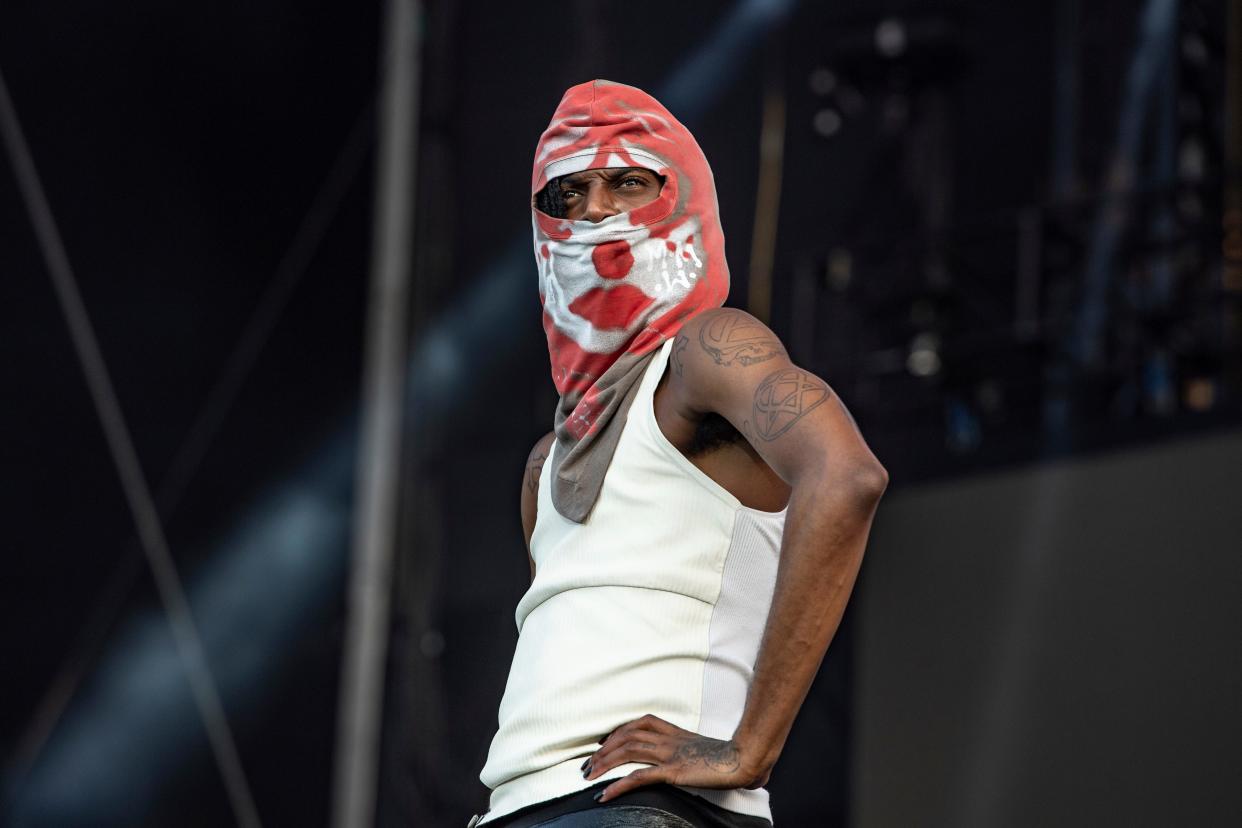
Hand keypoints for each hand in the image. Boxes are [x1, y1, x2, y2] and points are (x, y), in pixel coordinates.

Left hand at [581, 714, 769, 802]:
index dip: (618, 731)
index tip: (604, 741)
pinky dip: (618, 785)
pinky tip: (605, 793)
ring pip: (628, 752)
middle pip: (627, 736)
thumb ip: (689, 751)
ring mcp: (670, 754)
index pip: (639, 723)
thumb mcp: (702, 750)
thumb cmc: (729, 757)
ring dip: (604, 763)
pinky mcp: (673, 771)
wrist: (744, 758)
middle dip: (603, 749)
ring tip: (588, 775)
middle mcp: (669, 739)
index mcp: (676, 732)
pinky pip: (639, 776)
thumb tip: (685, 760)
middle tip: (587, 763)